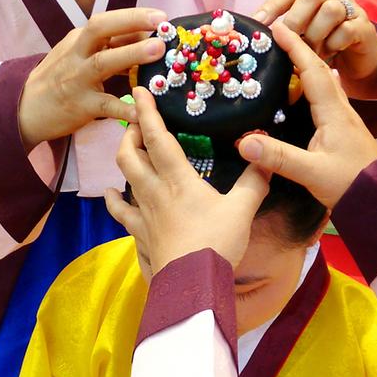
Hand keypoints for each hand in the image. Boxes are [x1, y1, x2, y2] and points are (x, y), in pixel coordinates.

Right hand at [18, 8, 167, 148]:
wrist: (25, 109)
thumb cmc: (59, 81)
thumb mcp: (79, 57)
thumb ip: (109, 48)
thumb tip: (146, 38)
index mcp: (79, 41)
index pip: (106, 22)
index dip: (134, 16)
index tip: (160, 16)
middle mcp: (77, 54)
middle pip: (100, 29)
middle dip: (131, 22)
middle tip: (161, 24)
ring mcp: (77, 79)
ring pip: (103, 62)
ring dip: (132, 54)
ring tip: (158, 50)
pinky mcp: (80, 106)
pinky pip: (105, 106)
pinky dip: (124, 108)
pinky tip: (143, 111)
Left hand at [104, 88, 269, 273]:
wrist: (192, 284)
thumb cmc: (216, 244)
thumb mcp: (243, 210)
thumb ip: (255, 182)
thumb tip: (266, 158)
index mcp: (179, 180)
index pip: (158, 138)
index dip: (147, 112)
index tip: (139, 91)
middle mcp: (155, 192)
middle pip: (130, 155)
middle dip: (130, 134)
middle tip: (136, 123)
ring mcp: (144, 214)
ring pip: (123, 179)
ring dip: (124, 160)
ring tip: (127, 149)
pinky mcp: (141, 235)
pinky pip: (121, 214)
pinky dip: (113, 202)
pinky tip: (110, 196)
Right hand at [236, 22, 376, 209]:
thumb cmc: (352, 184)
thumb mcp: (312, 172)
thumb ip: (278, 157)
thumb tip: (243, 142)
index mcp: (334, 113)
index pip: (313, 70)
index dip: (295, 47)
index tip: (277, 28)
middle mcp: (340, 110)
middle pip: (319, 71)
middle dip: (298, 50)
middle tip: (276, 39)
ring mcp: (343, 120)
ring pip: (323, 85)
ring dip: (305, 68)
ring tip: (283, 60)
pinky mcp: (343, 132)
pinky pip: (324, 99)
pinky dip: (309, 88)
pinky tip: (299, 95)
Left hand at [253, 0, 376, 96]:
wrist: (359, 59)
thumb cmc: (325, 46)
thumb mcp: (302, 39)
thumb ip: (286, 35)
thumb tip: (259, 42)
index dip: (271, 6)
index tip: (256, 23)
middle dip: (296, 19)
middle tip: (289, 42)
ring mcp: (349, 9)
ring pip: (331, 10)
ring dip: (316, 35)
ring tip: (311, 53)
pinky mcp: (363, 26)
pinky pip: (346, 29)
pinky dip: (333, 44)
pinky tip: (329, 55)